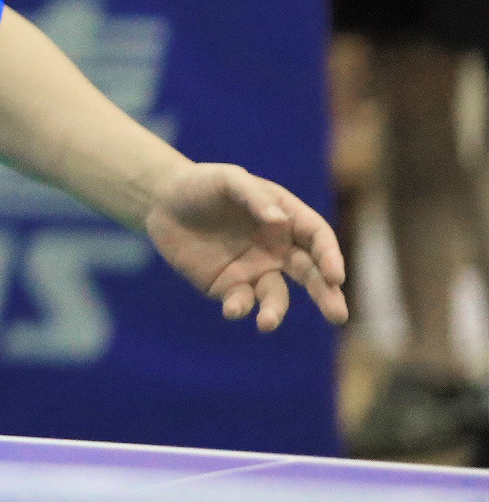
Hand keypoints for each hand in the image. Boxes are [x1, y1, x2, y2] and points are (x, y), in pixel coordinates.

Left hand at [143, 162, 348, 331]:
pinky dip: (239, 308)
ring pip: (275, 296)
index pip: (317, 238)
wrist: (163, 202)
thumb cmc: (201, 185)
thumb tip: (279, 220)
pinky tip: (231, 309)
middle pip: (310, 274)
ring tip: (267, 322)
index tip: (334, 275)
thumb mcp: (226, 179)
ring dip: (275, 311)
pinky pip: (241, 301)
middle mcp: (277, 249)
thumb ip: (252, 195)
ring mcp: (254, 270)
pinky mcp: (228, 286)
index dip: (329, 256)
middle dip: (326, 295)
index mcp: (286, 219)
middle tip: (338, 316)